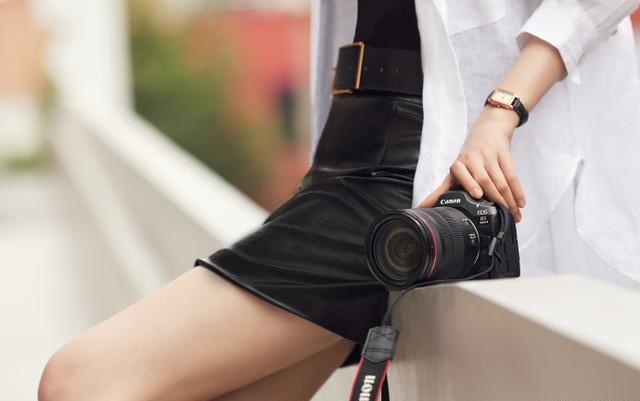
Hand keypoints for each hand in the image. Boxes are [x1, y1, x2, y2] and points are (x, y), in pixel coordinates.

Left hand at [418, 106, 525, 222]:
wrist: (489, 127)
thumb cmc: (469, 155)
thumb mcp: (455, 171)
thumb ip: (441, 191)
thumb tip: (422, 208)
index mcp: (459, 164)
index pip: (462, 174)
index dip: (470, 183)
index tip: (477, 195)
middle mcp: (474, 159)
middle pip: (486, 180)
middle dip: (495, 199)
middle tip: (502, 217)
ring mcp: (490, 156)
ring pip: (501, 180)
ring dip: (509, 200)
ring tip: (514, 217)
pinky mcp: (505, 154)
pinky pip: (512, 175)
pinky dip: (518, 190)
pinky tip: (521, 204)